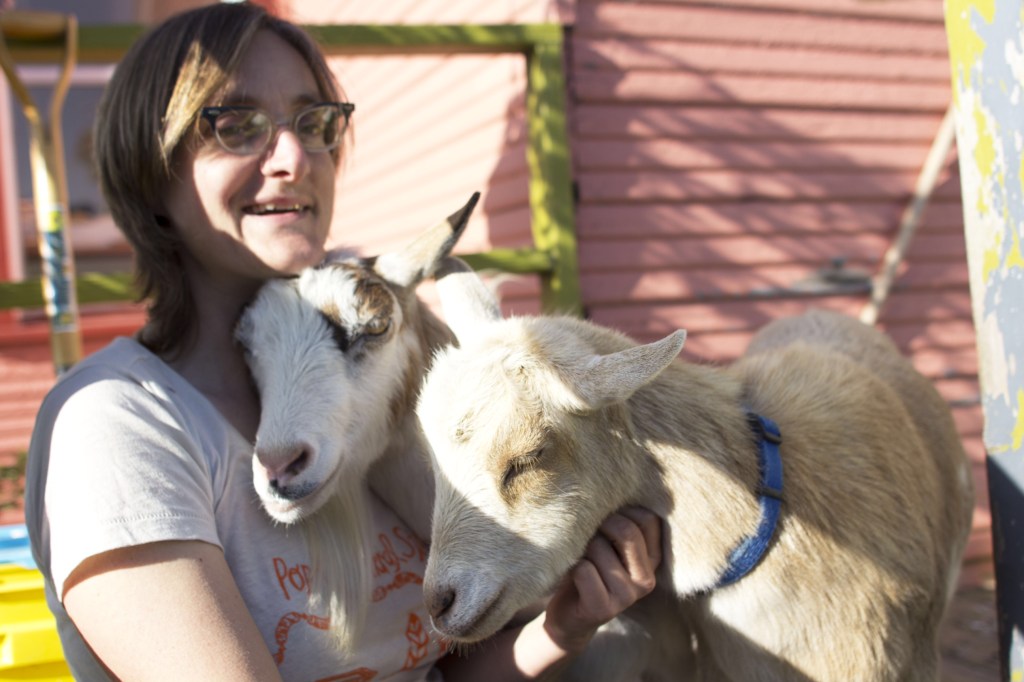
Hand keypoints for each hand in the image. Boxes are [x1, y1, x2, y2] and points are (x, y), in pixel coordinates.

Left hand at [542, 507, 662, 654]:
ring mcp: (627, 596)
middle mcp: (646, 579)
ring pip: (599, 547)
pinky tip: (570, 574)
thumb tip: (613, 481)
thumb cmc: (588, 568)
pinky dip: (571, 565)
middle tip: (583, 531)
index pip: (648, 518)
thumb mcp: (608, 543)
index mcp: (652, 559)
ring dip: (580, 546)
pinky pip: (584, 569)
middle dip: (599, 523)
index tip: (602, 514)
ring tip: (577, 556)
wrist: (568, 617)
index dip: (621, 508)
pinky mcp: (604, 608)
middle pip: (627, 531)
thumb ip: (619, 521)